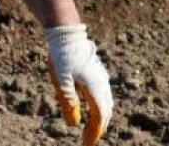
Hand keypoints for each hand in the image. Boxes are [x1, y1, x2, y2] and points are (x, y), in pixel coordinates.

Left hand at [46, 24, 112, 145]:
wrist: (67, 34)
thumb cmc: (62, 56)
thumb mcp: (61, 81)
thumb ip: (68, 102)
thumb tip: (74, 123)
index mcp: (94, 87)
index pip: (99, 116)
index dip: (94, 132)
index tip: (87, 143)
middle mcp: (102, 83)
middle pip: (106, 111)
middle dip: (98, 128)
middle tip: (88, 140)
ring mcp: (102, 77)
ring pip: (107, 103)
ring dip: (101, 118)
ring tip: (92, 129)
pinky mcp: (98, 73)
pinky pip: (104, 95)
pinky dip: (101, 107)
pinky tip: (93, 109)